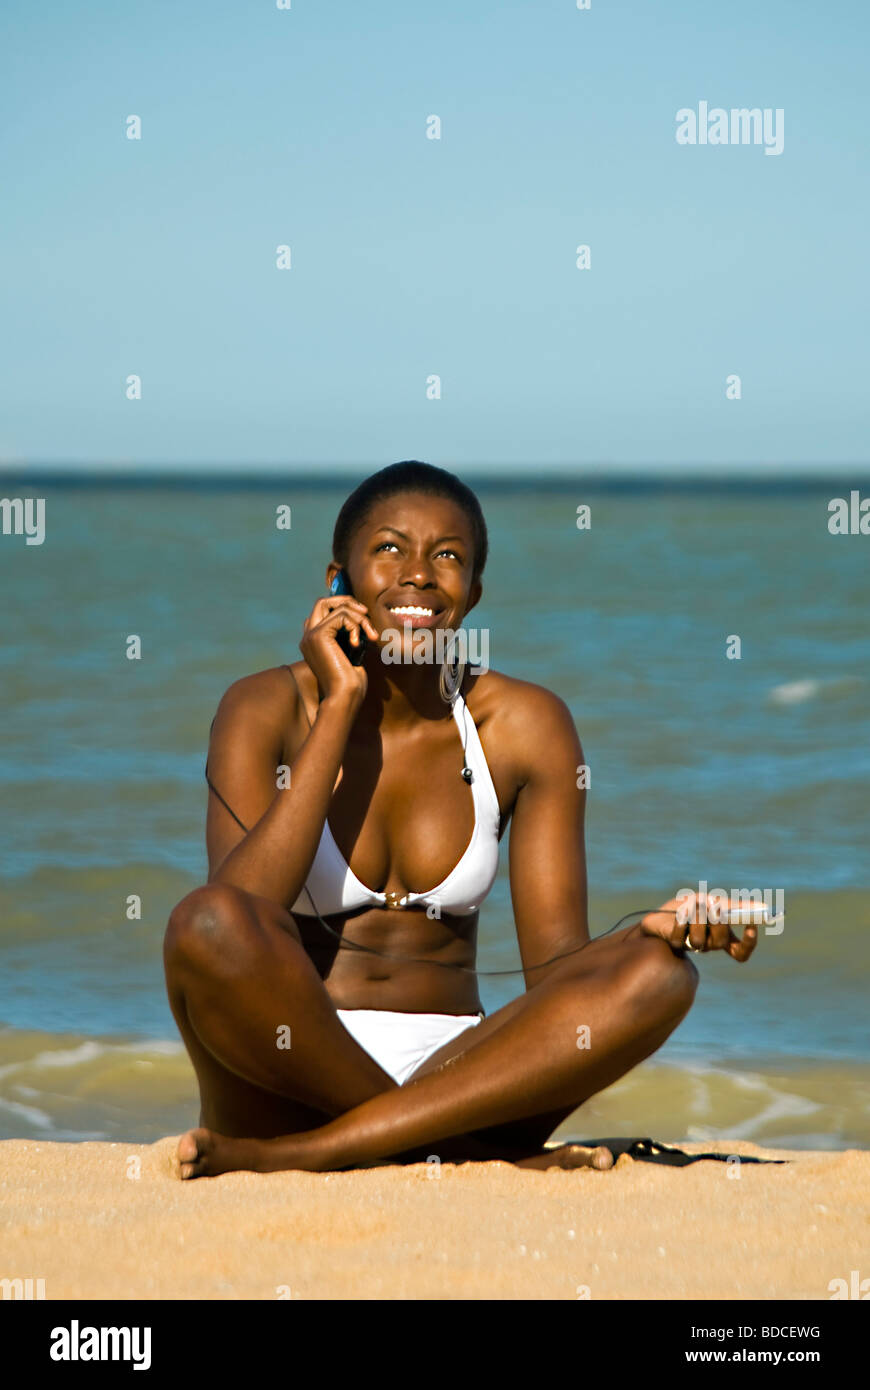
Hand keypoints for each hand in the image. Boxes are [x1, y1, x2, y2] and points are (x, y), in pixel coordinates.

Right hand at [299, 594, 378, 708]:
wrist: (344, 697)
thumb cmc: (351, 682)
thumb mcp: (351, 652)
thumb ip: (349, 633)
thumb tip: (361, 614)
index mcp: (313, 641)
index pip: (322, 611)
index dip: (342, 608)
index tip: (362, 617)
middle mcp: (308, 636)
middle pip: (323, 602)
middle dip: (347, 602)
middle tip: (365, 613)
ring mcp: (310, 635)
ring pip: (336, 607)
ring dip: (360, 617)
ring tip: (370, 635)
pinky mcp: (318, 635)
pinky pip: (341, 615)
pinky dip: (356, 625)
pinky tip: (356, 644)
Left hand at [638, 894, 758, 962]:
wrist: (660, 912)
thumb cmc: (691, 906)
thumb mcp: (715, 901)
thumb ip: (736, 906)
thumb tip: (763, 906)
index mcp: (723, 937)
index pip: (741, 951)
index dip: (748, 943)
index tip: (752, 926)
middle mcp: (710, 945)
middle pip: (721, 942)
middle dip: (718, 923)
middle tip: (715, 908)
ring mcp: (693, 946)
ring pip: (700, 940)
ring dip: (697, 919)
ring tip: (693, 905)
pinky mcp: (675, 944)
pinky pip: (681, 937)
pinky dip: (681, 922)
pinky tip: (680, 914)